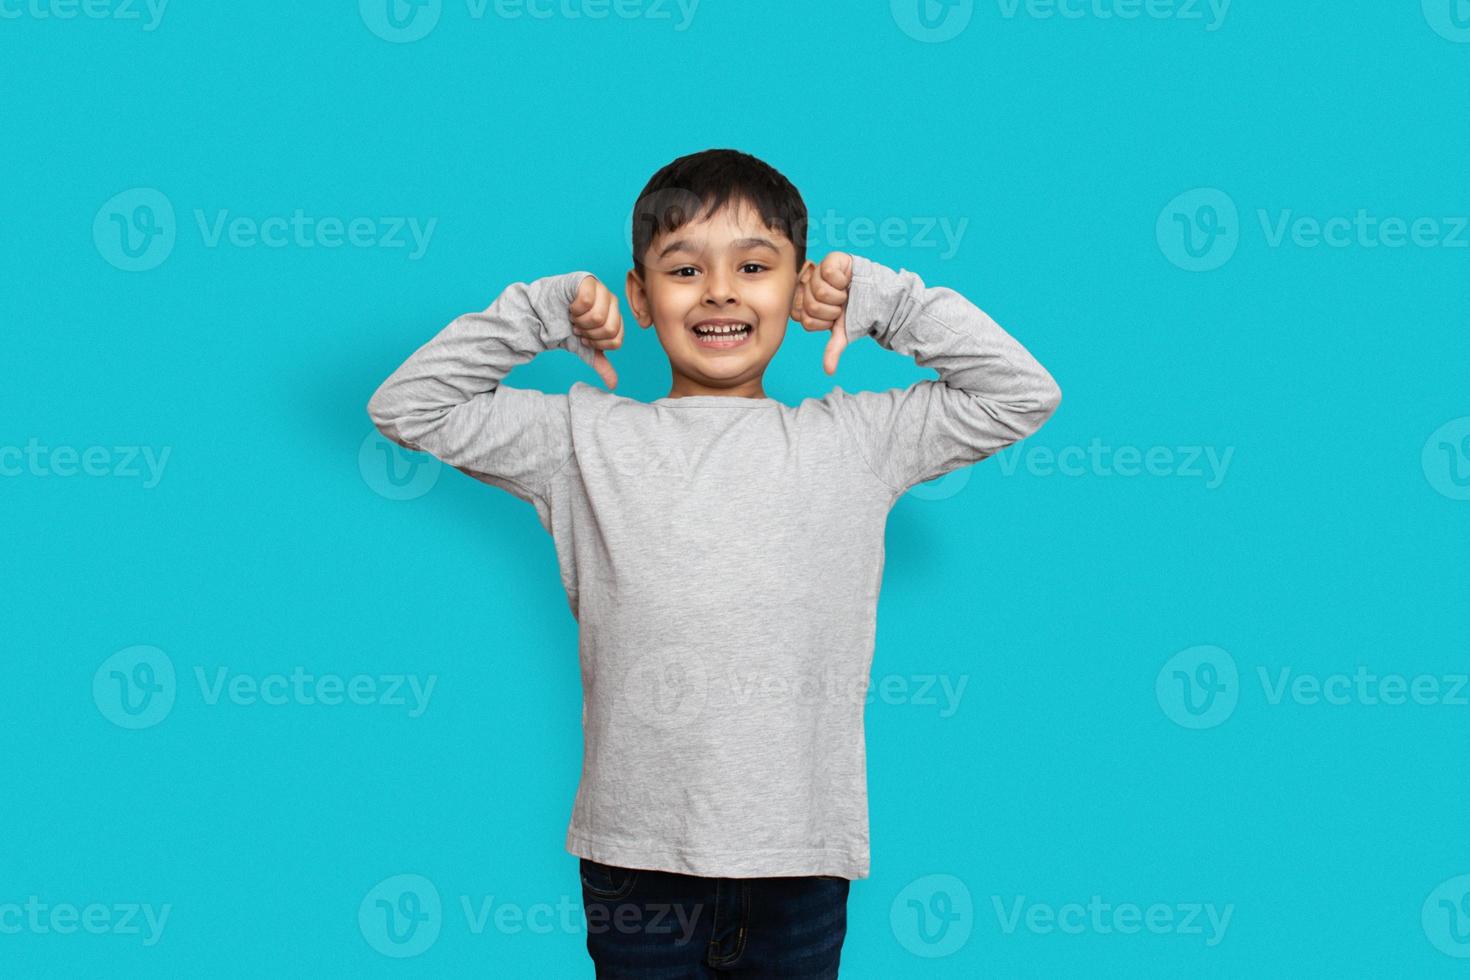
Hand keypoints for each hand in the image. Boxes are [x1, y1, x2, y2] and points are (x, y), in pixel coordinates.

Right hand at [569, 274, 623, 389]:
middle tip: (577, 327)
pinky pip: (587, 300)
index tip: (584, 338)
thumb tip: (614, 385)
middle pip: (609, 329)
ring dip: (580, 322)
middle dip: (587, 334)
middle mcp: (612, 301)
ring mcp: (601, 288)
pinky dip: (574, 309)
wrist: (542, 316)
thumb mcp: (585, 349)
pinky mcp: (586, 280)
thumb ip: (601, 364)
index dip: (596, 344)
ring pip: (598, 316)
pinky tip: (570, 307)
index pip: (616, 340)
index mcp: (616, 317)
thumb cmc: (565, 328)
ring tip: (573, 317)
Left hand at [791, 252, 852, 374]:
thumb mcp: (844, 332)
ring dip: (838, 296)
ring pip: (819, 290)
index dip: (824, 322)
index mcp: (808, 305)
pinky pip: (828, 272)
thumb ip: (833, 349)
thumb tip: (829, 371)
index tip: (835, 318)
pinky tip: (846, 280)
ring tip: (845, 293)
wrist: (879, 296)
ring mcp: (818, 272)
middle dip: (832, 310)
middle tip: (842, 305)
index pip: (804, 319)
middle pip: (810, 305)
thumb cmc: (858, 312)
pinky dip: (842, 279)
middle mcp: (809, 288)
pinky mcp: (830, 260)